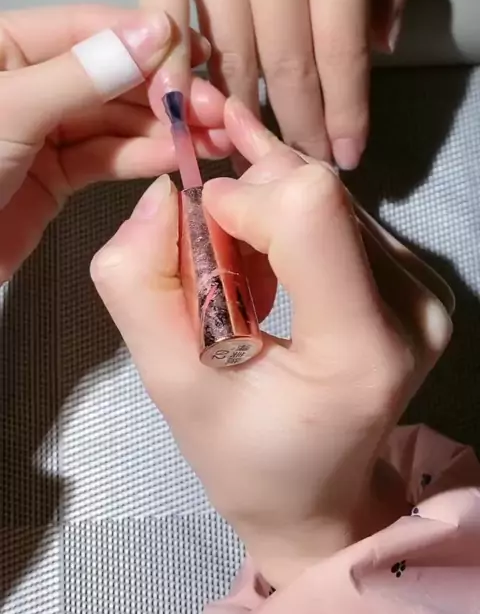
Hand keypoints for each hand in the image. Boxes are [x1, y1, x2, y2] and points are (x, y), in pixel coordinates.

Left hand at [0, 5, 230, 280]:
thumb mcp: (13, 109)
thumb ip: (84, 71)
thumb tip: (156, 29)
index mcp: (6, 44)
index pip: (89, 28)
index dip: (145, 40)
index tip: (199, 54)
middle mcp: (31, 79)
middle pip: (111, 75)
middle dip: (165, 90)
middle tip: (218, 106)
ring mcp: (46, 129)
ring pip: (116, 119)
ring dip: (165, 128)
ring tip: (216, 135)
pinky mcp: (57, 175)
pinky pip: (107, 158)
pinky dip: (143, 158)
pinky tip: (181, 157)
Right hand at [91, 97, 450, 589]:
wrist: (322, 495)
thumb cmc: (246, 457)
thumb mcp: (170, 384)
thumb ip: (142, 285)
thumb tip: (162, 191)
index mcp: (358, 348)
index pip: (309, 208)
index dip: (239, 200)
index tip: (200, 244)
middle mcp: (412, 306)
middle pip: (318, 190)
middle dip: (247, 204)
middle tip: (216, 264)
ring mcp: (425, 287)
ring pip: (326, 192)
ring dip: (267, 212)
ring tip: (244, 276)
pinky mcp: (420, 276)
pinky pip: (341, 210)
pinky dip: (291, 220)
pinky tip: (270, 258)